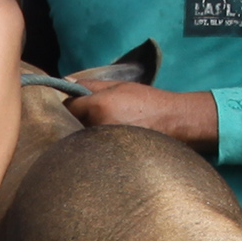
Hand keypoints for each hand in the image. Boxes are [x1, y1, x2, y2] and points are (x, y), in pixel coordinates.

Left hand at [67, 79, 221, 147]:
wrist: (175, 123)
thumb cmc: (148, 102)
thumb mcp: (119, 86)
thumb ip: (91, 85)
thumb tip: (67, 81)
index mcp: (98, 106)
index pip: (68, 106)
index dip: (72, 103)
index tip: (80, 103)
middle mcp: (97, 127)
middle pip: (73, 124)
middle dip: (80, 120)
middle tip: (98, 116)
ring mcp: (103, 146)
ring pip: (83, 138)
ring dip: (89, 133)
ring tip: (111, 128)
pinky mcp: (110, 158)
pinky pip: (95, 150)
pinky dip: (99, 145)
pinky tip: (114, 141)